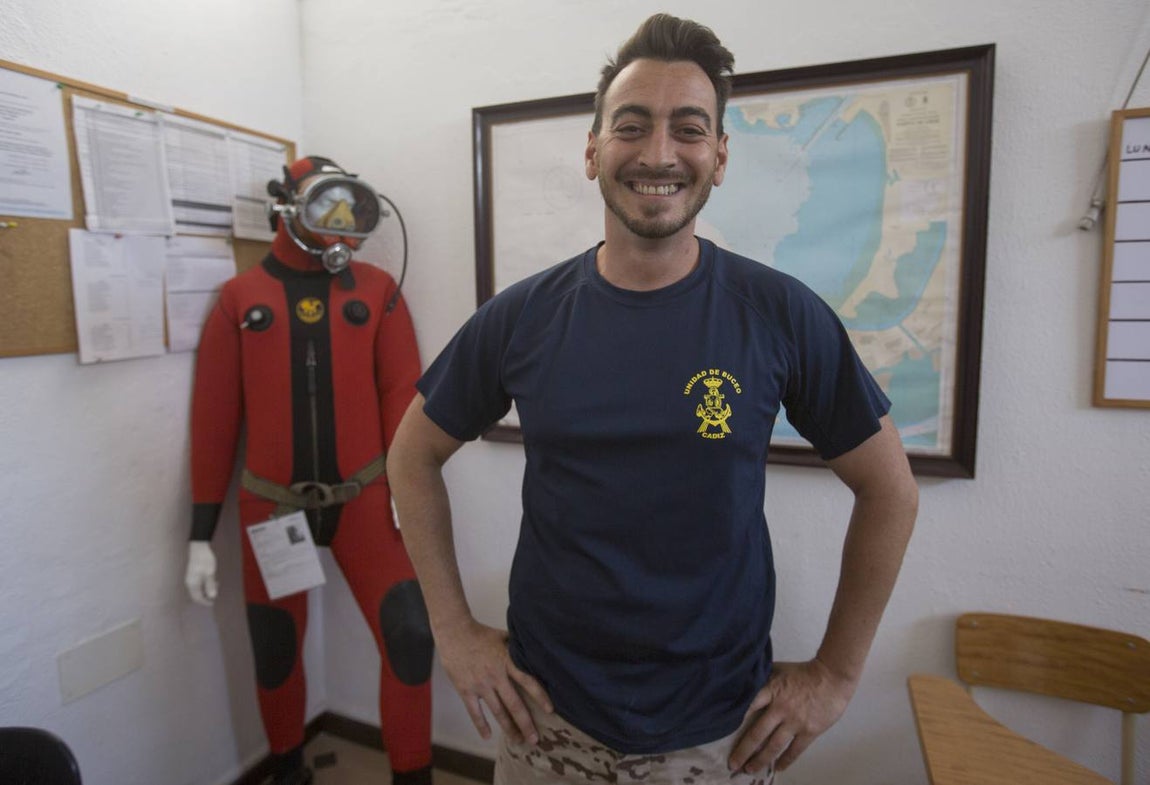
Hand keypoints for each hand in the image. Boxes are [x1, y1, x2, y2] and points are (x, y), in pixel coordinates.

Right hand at [185, 541, 218, 605]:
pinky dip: (205, 584)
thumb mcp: (210, 573)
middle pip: (197, 594)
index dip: (205, 602)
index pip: (197, 598)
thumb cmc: (204, 560)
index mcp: (192, 584)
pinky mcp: (193, 574)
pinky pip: (198, 584)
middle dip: (206, 596)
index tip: (213, 603)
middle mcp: (189, 583)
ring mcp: (190, 578)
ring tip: (216, 583)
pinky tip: (212, 579)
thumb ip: (210, 585)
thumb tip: (212, 596)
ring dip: (207, 589)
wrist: (198, 547)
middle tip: (216, 591)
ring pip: (198, 589)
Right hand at [435, 619, 551, 744]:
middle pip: (514, 704)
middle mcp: (496, 675)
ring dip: (508, 728)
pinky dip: (481, 725)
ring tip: (517, 740)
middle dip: (526, 723)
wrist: (454, 632)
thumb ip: (517, 647)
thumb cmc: (480, 633)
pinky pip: (474, 712)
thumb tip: (534, 650)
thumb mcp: (503, 636)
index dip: (540, 696)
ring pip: (497, 711)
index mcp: (507, 661)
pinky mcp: (465, 690)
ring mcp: (480, 684)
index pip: (528, 681)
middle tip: (534, 739)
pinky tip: (487, 736)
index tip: (550, 710)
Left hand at [728, 658, 856, 773]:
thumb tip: (743, 682)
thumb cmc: (802, 672)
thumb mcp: (777, 670)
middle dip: (743, 751)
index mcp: (770, 690)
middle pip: (757, 733)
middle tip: (732, 764)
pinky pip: (795, 750)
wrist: (832, 677)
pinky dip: (785, 761)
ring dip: (760, 760)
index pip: (747, 707)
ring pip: (773, 745)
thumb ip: (762, 678)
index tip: (721, 733)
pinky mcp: (809, 731)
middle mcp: (780, 708)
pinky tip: (777, 768)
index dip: (733, 721)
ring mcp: (795, 721)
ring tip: (749, 770)